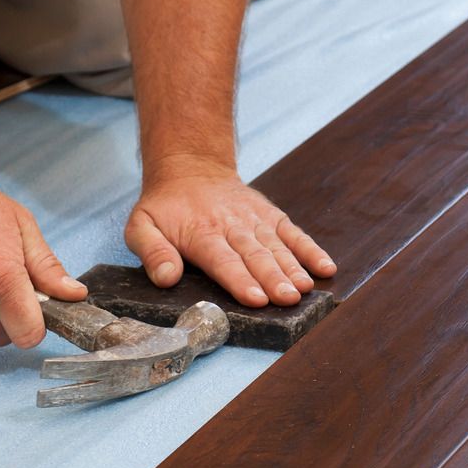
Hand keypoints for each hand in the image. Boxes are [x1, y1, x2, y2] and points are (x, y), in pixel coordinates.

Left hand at [125, 159, 336, 306]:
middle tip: (287, 298)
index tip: (255, 298)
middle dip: (273, 278)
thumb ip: (152, 252)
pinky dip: (311, 249)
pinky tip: (326, 267)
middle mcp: (232, 226)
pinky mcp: (271, 216)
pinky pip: (293, 233)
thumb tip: (166, 277)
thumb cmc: (166, 207)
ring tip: (305, 289)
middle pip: (255, 256)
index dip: (240, 279)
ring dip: (294, 268)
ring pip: (277, 246)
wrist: (191, 169)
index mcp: (200, 233)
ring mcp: (255, 220)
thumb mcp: (141, 226)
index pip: (222, 260)